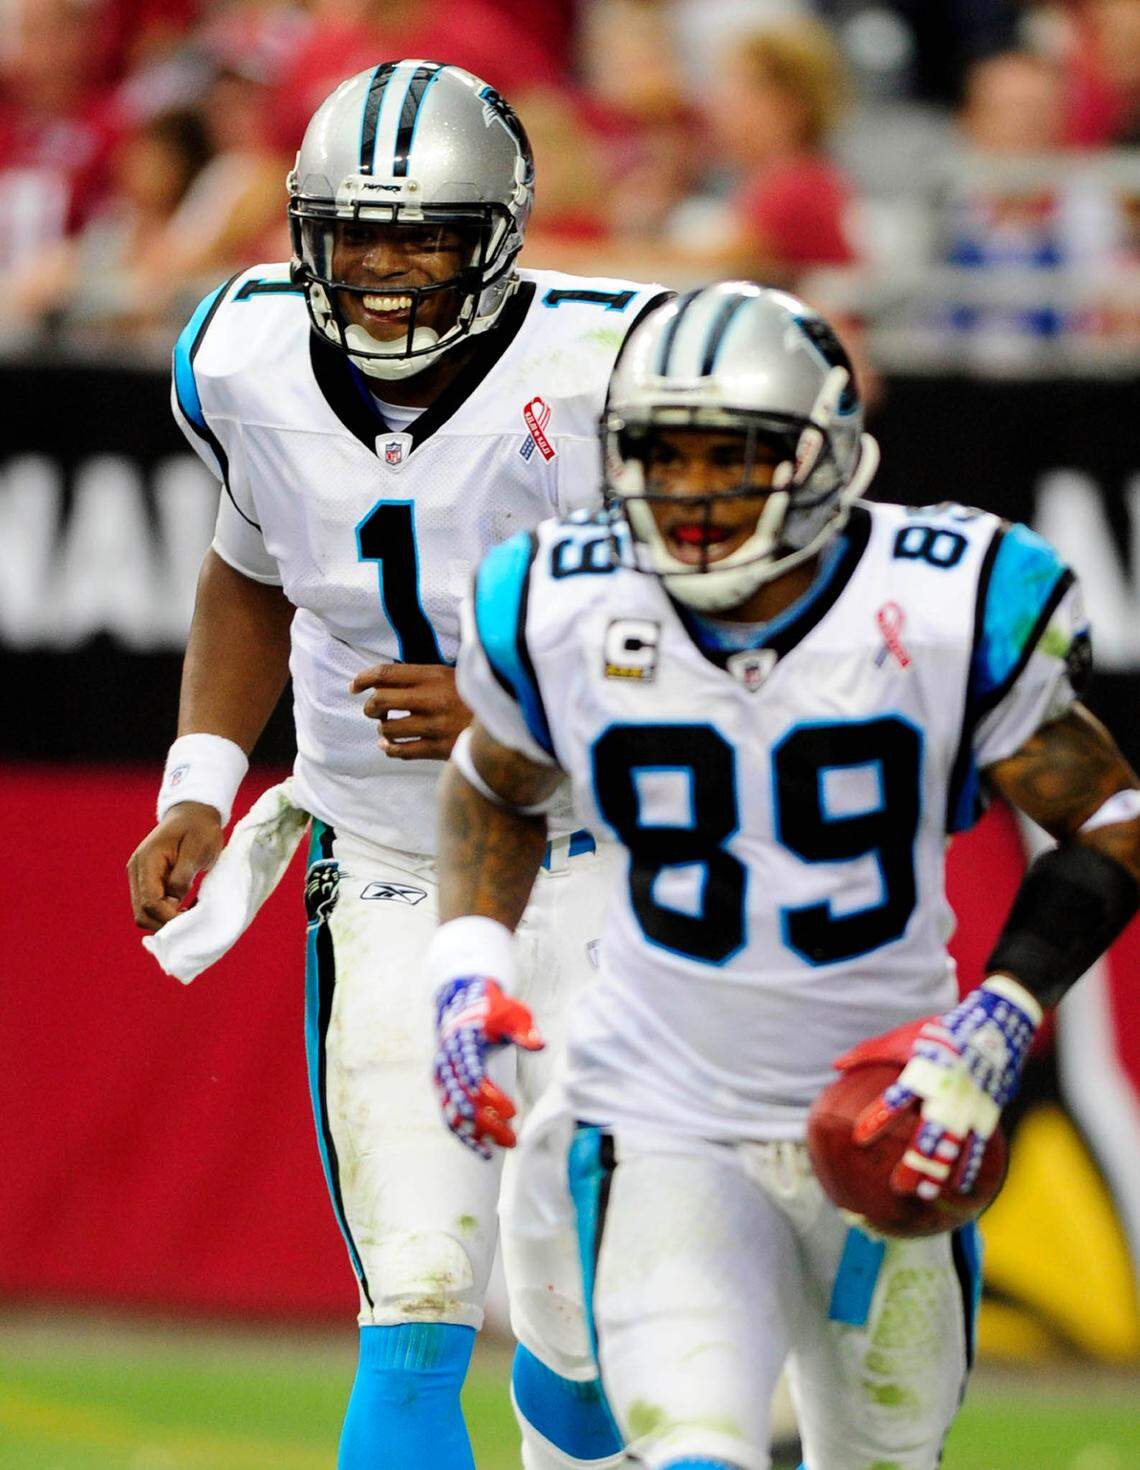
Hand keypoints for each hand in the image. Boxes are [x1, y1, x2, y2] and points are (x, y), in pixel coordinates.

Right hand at [127, 802, 224, 931]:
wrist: (193, 814)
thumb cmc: (199, 829)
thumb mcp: (198, 849)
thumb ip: (183, 875)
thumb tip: (174, 901)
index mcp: (147, 860)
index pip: (150, 901)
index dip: (169, 917)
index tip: (191, 921)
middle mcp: (137, 871)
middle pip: (142, 912)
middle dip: (165, 923)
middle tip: (191, 924)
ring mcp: (140, 877)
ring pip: (144, 912)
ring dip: (165, 920)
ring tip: (189, 917)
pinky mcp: (147, 881)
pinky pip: (151, 905)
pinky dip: (165, 913)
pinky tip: (185, 909)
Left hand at [350, 663, 470, 760]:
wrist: (512, 720)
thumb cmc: (479, 697)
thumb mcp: (455, 675)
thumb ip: (425, 676)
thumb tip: (388, 680)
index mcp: (435, 675)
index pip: (386, 673)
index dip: (363, 679)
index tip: (354, 686)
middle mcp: (432, 698)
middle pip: (380, 700)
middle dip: (370, 707)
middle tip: (374, 711)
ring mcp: (435, 725)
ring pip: (388, 729)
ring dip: (383, 730)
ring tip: (389, 728)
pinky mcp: (439, 748)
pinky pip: (402, 751)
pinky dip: (389, 749)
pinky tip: (388, 746)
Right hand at [433, 976, 543, 1158]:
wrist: (464, 1004)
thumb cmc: (494, 1011)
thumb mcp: (513, 1015)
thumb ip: (524, 1032)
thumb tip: (540, 1045)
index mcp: (463, 1040)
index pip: (471, 1069)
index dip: (489, 1091)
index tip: (510, 1111)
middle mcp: (447, 1061)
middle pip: (463, 1098)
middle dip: (488, 1121)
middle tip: (513, 1138)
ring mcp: (442, 1077)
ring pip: (454, 1113)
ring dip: (477, 1133)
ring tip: (503, 1147)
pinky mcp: (443, 1089)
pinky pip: (449, 1117)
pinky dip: (464, 1136)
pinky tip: (484, 1152)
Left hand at [852, 978, 1040, 1200]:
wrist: (997, 1023)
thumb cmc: (940, 1030)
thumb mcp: (904, 1036)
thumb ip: (869, 1052)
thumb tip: (834, 1066)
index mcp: (925, 1068)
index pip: (898, 1096)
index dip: (880, 1117)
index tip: (859, 1139)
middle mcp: (948, 1089)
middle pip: (931, 1131)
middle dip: (916, 1161)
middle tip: (898, 1188)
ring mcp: (971, 1102)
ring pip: (955, 1144)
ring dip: (941, 1170)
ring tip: (924, 1194)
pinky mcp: (988, 1109)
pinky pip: (979, 1142)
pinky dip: (970, 1164)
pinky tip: (958, 1186)